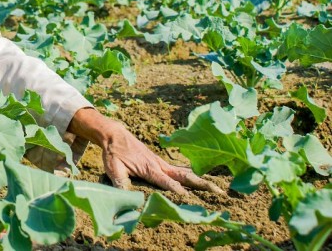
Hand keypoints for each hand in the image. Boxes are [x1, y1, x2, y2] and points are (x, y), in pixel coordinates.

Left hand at [68, 108, 221, 193]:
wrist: (114, 134)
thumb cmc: (114, 153)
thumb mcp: (114, 168)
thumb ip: (121, 183)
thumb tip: (127, 198)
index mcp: (150, 169)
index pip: (167, 182)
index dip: (177, 190)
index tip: (189, 199)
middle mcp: (160, 165)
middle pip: (184, 176)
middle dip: (201, 184)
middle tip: (219, 192)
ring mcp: (161, 163)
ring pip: (184, 172)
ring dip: (200, 180)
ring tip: (217, 188)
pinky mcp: (159, 162)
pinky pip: (179, 169)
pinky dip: (191, 174)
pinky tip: (198, 179)